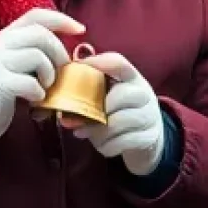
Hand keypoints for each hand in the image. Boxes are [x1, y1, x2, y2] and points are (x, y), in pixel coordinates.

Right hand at [0, 9, 84, 140]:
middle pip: (41, 35)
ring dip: (50, 74)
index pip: (35, 15)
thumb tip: (70, 51)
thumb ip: (35, 49)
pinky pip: (31, 83)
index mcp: (6, 35)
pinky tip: (35, 98)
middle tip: (61, 70)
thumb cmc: (2, 86)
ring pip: (38, 57)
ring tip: (45, 86)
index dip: (61, 19)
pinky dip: (39, 92)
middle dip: (59, 53)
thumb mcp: (16, 61)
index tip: (80, 29)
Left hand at [71, 54, 164, 177]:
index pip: (118, 63)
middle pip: (119, 96)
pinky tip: (103, 144)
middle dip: (94, 112)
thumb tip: (58, 114)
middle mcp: (143, 93)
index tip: (78, 67)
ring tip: (86, 134)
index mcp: (131, 78)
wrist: (146, 137)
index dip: (98, 62)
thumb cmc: (118, 113)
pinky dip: (107, 146)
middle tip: (76, 122)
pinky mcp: (149, 135)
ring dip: (97, 132)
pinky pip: (122, 141)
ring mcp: (149, 114)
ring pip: (118, 122)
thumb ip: (87, 99)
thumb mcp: (107, 100)